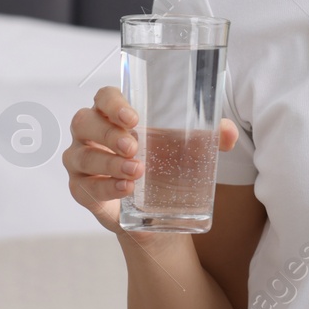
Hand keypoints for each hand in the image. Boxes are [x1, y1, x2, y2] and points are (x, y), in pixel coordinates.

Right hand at [62, 85, 238, 241]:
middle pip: (84, 122)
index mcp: (113, 114)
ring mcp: (81, 161)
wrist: (155, 211)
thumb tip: (228, 134)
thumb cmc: (163, 164)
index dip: (113, 103)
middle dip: (109, 134)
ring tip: (135, 171)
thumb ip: (210, 137)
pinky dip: (105, 188)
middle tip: (134, 147)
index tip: (133, 116)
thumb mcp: (187, 148)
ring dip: (108, 163)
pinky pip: (84, 187)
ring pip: (80, 156)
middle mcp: (91, 133)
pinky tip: (125, 189)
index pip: (102, 97)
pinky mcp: (81, 189)